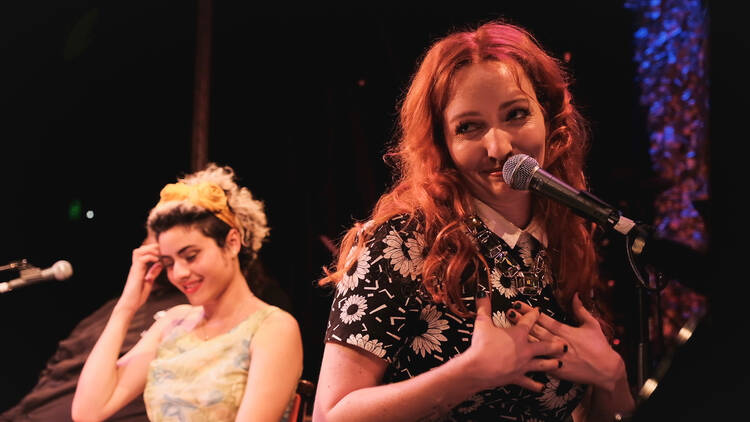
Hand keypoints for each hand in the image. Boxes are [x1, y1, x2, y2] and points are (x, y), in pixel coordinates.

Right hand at [114, 243, 162, 314]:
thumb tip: (160, 264)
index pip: (143, 253)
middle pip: (139, 249)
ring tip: (158, 255)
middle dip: (151, 247)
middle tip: (160, 252)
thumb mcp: (149, 282)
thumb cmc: (138, 296)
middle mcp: (135, 267)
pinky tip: (156, 261)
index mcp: (138, 269)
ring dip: (149, 250)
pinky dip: (150, 257)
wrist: (130, 305)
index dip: (152, 250)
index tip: (161, 254)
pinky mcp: (136, 273)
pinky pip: (141, 259)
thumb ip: (153, 273)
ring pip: (138, 251)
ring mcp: (135, 269)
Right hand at [465, 295, 565, 391]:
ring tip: (559, 363)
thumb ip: (484, 308)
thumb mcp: (482, 323)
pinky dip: (536, 385)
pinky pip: (530, 383)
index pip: (530, 321)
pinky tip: (542, 387)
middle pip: (544, 345)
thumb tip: (481, 294)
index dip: (535, 314)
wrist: (478, 368)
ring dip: (551, 363)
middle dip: (555, 344)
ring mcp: (523, 365)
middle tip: (565, 344)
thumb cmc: (482, 346)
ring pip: (542, 364)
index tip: (539, 310)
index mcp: (518, 335)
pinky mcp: (518, 377)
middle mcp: (525, 349)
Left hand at [507, 293, 625, 391]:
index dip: (530, 311)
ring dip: (521, 336)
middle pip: (536, 330)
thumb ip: (581, 310)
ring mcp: (557, 357)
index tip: (518, 303)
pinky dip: (528, 357)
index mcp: (567, 331)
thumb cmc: (600, 346)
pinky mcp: (556, 370)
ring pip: (535, 345)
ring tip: (508, 327)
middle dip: (521, 321)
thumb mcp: (592, 325)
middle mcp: (560, 343)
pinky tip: (516, 352)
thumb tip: (575, 294)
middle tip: (508, 312)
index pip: (544, 319)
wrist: (606, 370)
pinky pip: (539, 363)